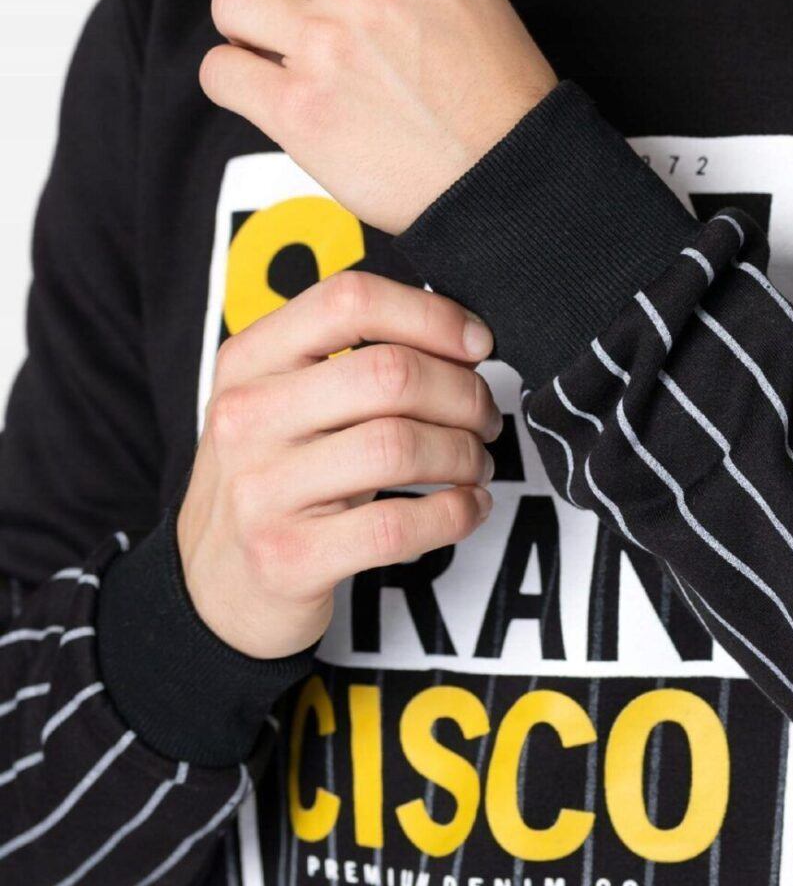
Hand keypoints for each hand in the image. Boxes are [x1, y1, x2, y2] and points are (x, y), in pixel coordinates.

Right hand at [177, 271, 500, 658]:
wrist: (214, 584)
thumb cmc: (274, 477)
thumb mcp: (284, 402)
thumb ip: (350, 360)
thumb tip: (461, 340)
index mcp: (250, 359)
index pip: (349, 300)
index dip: (430, 315)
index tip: (476, 344)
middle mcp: (248, 415)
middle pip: (390, 374)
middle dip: (464, 394)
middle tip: (485, 418)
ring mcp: (261, 489)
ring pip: (399, 446)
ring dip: (464, 454)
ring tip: (477, 464)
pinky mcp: (286, 557)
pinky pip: (396, 526)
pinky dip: (454, 514)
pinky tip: (467, 508)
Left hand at [199, 0, 558, 233]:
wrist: (507, 172)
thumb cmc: (492, 88)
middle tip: (292, 15)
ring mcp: (324, 42)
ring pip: (230, 3)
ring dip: (248, 29)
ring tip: (284, 56)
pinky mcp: (298, 109)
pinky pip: (220, 71)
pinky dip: (236, 80)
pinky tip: (271, 93)